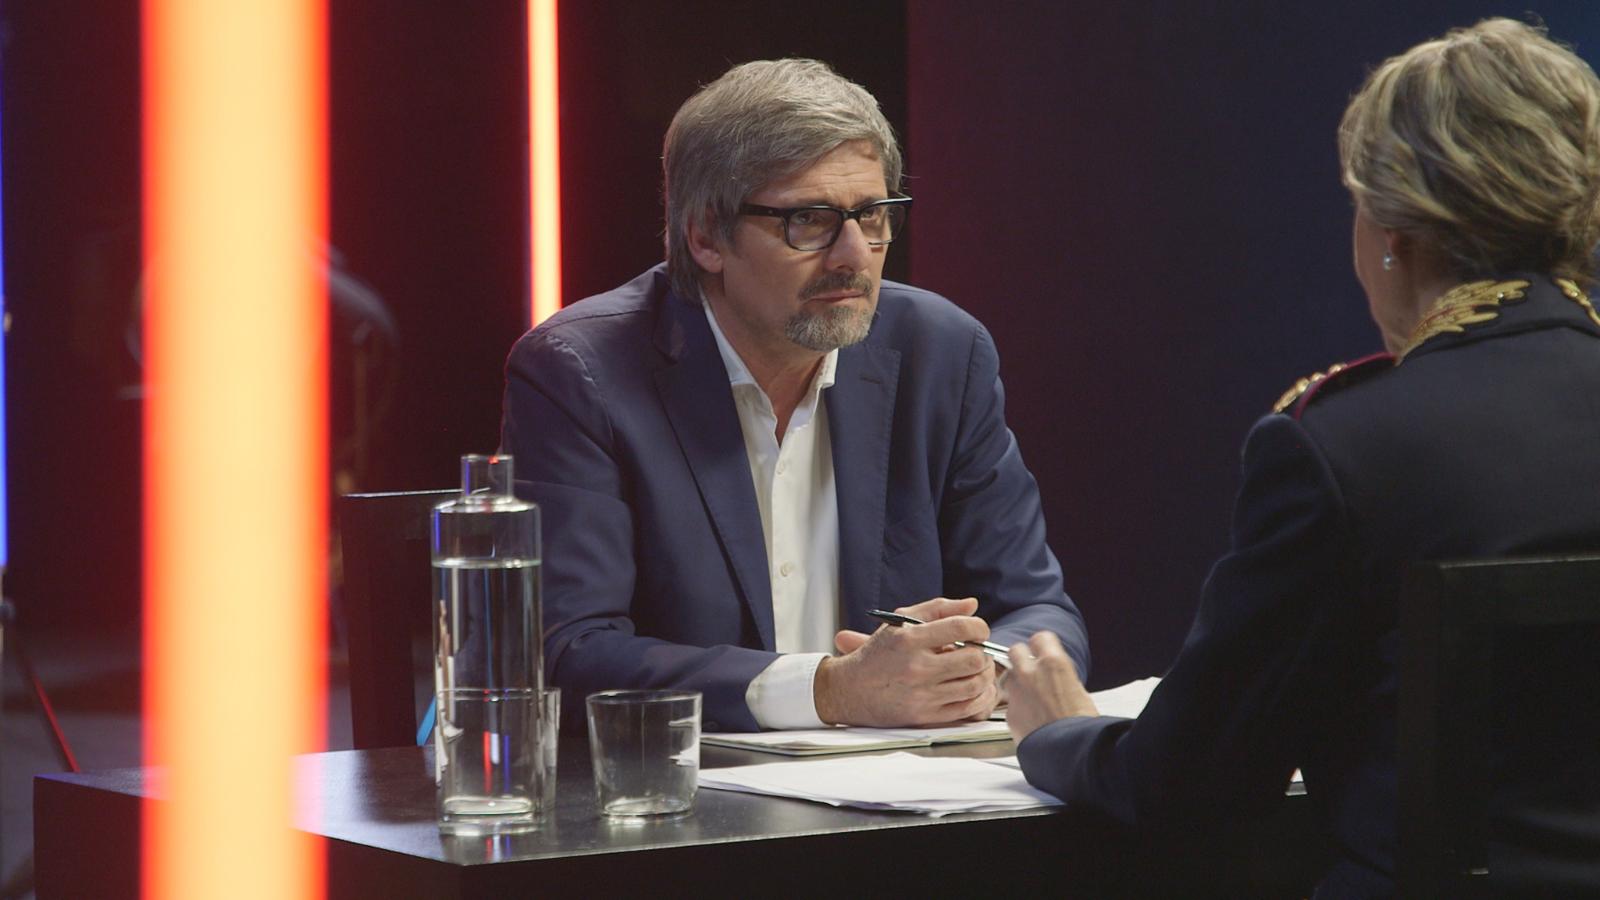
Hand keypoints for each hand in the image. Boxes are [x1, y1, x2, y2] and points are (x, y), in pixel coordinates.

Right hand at [816, 597, 997, 725]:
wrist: (850, 690)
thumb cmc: (878, 654)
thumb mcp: (901, 623)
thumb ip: (938, 609)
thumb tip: (972, 605)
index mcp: (909, 640)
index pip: (960, 628)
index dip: (979, 627)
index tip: (979, 630)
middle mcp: (916, 668)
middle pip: (973, 659)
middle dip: (982, 652)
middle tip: (978, 650)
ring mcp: (922, 695)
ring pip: (974, 685)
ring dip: (983, 674)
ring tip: (976, 668)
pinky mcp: (925, 716)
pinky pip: (967, 708)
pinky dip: (978, 697)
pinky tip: (972, 687)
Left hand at [1004, 631, 1097, 742]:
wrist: (1070, 753)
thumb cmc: (1082, 726)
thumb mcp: (1080, 693)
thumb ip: (1062, 678)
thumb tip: (1058, 677)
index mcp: (1053, 664)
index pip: (1041, 637)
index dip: (1043, 645)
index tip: (1045, 651)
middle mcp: (1030, 674)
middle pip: (1015, 650)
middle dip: (1022, 658)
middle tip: (1032, 669)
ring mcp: (1016, 693)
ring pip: (1008, 676)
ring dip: (1017, 681)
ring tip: (1031, 696)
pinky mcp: (1009, 713)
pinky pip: (1009, 703)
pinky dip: (1017, 707)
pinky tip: (1030, 718)